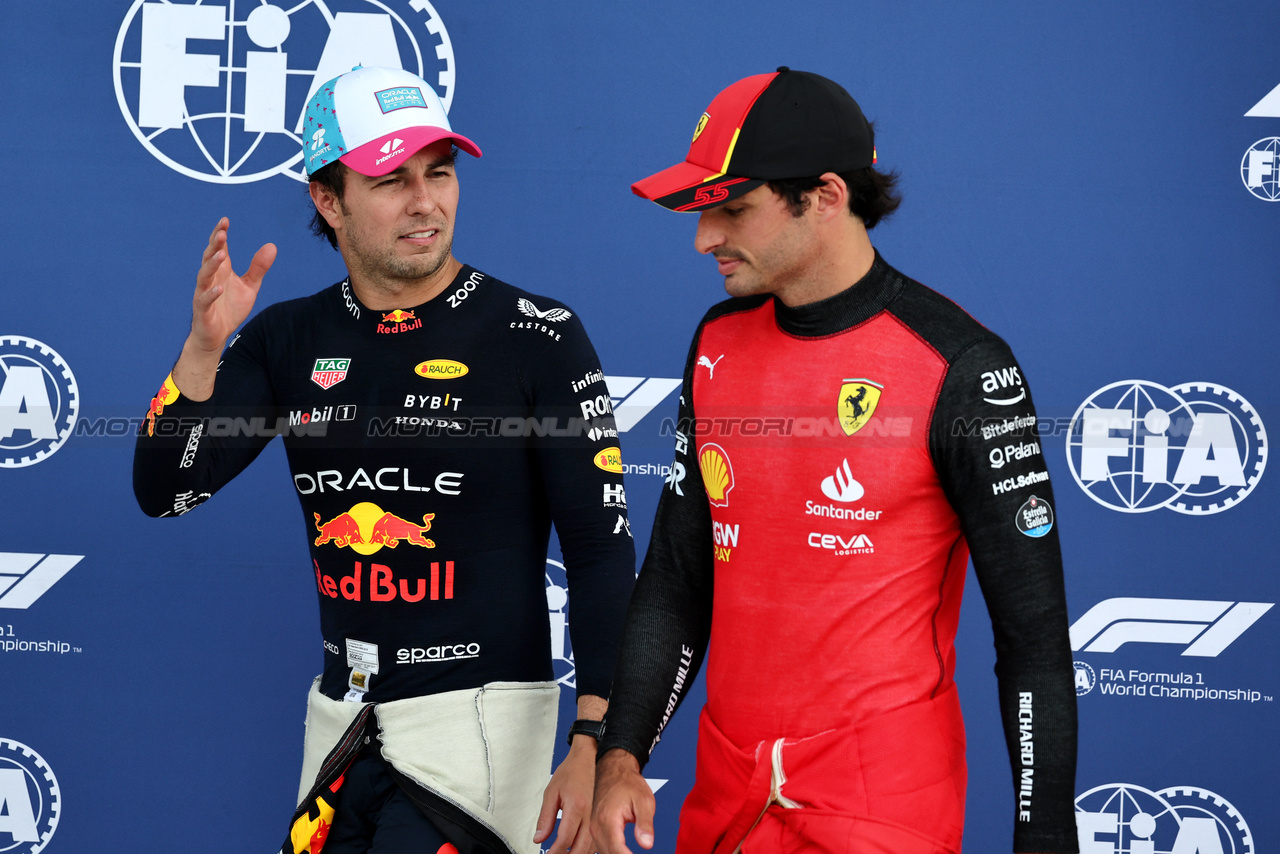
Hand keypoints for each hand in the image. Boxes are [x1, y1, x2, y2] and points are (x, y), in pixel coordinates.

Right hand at [190, 217, 275, 353]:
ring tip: (221, 255)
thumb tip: (272, 246)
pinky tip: (220, 288)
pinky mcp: (202, 310)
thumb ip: (258, 268)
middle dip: (214, 245)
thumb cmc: (230, 308)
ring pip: (204, 276)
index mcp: (221, 271)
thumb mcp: (250, 286)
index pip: (219, 249)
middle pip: (209, 258)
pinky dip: (211, 293)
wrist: (217, 335)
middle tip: (221, 233)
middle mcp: (211, 279)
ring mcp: (204, 293)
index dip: (220, 235)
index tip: (225, 221)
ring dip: (212, 265)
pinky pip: (204, 300)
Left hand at [535, 738, 597, 853]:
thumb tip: (539, 837)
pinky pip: (597, 839)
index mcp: (576, 806)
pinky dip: (588, 849)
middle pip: (580, 848)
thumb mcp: (552, 792)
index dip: (554, 852)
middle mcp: (590, 813)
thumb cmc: (572, 771)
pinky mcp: (602, 817)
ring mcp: (598, 816)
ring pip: (591, 847)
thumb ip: (545, 818)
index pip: (565, 839)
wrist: (590, 757)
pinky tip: (578, 849)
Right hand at [591, 749, 654, 853]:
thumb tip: (646, 844)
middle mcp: (597, 825)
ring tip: (630, 852)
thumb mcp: (644, 800)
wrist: (614, 770)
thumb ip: (645, 824)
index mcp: (608, 819)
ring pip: (604, 852)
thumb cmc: (628, 783)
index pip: (617, 850)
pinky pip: (602, 846)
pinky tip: (623, 851)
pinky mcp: (595, 828)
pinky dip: (612, 851)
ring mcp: (594, 827)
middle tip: (638, 851)